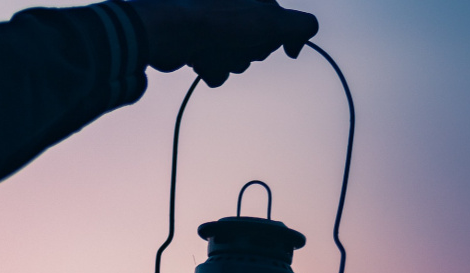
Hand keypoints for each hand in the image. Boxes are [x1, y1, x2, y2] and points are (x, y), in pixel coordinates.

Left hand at [128, 0, 318, 86]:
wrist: (169, 32)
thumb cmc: (217, 22)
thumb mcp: (270, 21)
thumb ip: (299, 27)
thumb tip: (300, 42)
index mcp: (252, 1)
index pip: (280, 28)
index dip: (275, 38)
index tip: (270, 41)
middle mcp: (234, 9)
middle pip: (258, 46)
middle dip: (248, 52)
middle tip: (234, 41)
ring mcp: (214, 27)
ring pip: (237, 61)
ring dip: (228, 62)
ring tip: (213, 50)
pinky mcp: (197, 44)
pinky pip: (216, 69)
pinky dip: (211, 68)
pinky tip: (201, 58)